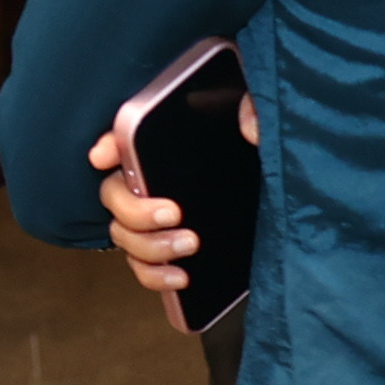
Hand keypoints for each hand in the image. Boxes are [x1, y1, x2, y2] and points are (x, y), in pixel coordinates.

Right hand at [91, 95, 259, 301]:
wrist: (281, 202)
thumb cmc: (257, 146)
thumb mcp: (257, 115)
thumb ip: (255, 107)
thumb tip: (251, 126)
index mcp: (164, 144)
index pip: (121, 137)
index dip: (107, 147)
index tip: (103, 158)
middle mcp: (150, 181)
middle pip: (114, 196)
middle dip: (136, 210)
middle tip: (173, 214)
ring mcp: (156, 220)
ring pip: (123, 236)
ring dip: (149, 246)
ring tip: (189, 245)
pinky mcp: (169, 251)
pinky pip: (143, 267)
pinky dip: (154, 275)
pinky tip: (180, 277)